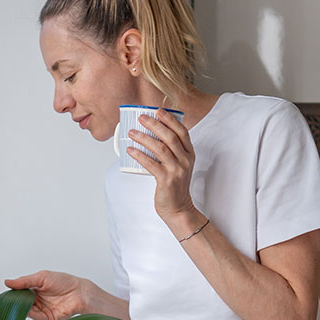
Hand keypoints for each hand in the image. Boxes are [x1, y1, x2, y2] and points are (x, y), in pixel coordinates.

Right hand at [3, 270, 86, 319]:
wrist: (79, 292)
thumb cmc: (64, 281)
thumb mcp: (41, 277)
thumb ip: (24, 281)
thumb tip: (7, 282)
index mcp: (34, 289)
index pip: (19, 292)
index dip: (12, 293)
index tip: (4, 293)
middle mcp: (36, 300)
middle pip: (21, 303)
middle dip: (15, 302)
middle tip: (7, 300)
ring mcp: (41, 310)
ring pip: (26, 311)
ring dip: (21, 308)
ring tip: (15, 304)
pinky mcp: (47, 318)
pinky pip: (35, 317)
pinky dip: (29, 314)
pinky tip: (25, 309)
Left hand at [127, 109, 197, 226]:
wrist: (178, 208)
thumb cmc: (175, 186)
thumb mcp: (178, 165)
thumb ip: (171, 151)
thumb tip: (152, 134)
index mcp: (189, 154)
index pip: (182, 132)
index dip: (170, 120)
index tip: (158, 111)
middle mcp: (185, 160)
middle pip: (170, 137)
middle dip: (155, 125)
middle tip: (141, 118)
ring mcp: (177, 170)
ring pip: (161, 149)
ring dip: (144, 138)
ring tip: (132, 132)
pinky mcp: (166, 180)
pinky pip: (151, 164)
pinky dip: (140, 156)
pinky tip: (131, 150)